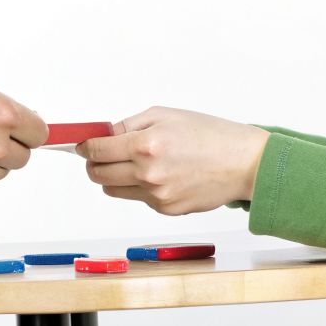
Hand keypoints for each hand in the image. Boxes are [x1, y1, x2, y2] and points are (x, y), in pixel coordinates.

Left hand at [80, 107, 270, 215]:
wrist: (243, 163)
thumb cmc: (210, 135)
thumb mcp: (166, 115)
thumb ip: (128, 125)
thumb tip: (101, 136)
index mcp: (146, 145)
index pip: (96, 151)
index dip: (84, 147)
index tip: (82, 145)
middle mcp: (148, 173)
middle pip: (98, 174)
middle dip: (93, 163)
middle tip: (101, 155)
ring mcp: (156, 195)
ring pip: (114, 189)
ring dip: (113, 177)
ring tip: (131, 164)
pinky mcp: (166, 210)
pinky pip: (138, 198)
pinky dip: (140, 187)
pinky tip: (160, 175)